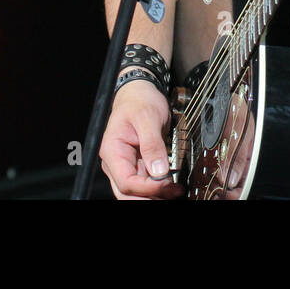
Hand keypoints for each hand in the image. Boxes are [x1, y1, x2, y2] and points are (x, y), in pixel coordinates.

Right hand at [98, 77, 184, 199]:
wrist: (140, 92)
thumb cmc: (139, 100)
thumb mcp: (148, 117)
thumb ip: (152, 144)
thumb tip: (159, 171)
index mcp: (113, 150)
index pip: (126, 182)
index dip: (147, 188)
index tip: (168, 183)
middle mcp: (116, 161)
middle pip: (127, 193)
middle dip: (150, 198)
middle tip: (173, 193)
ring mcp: (126, 164)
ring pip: (135, 192)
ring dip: (155, 195)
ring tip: (176, 191)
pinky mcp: (137, 164)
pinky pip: (144, 184)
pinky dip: (157, 188)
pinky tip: (172, 186)